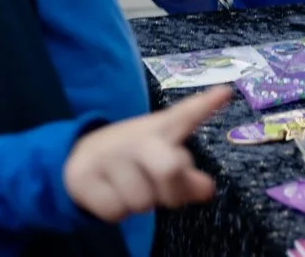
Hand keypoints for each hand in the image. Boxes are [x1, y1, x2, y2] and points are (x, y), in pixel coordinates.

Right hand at [63, 86, 228, 221]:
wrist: (79, 158)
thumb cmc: (132, 160)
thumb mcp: (161, 161)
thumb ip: (186, 176)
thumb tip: (207, 190)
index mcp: (159, 130)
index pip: (184, 115)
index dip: (204, 106)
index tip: (225, 93)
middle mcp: (134, 137)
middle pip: (169, 169)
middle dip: (172, 191)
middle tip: (162, 191)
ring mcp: (107, 154)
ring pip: (140, 201)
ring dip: (138, 204)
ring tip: (128, 186)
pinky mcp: (83, 174)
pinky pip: (115, 211)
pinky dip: (116, 211)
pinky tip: (109, 192)